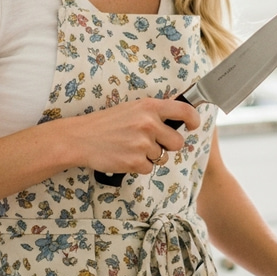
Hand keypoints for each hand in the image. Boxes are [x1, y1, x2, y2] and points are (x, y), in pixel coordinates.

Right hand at [75, 97, 199, 176]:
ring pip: (162, 157)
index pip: (184, 111)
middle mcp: (148, 123)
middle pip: (177, 142)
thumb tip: (177, 118)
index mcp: (149, 106)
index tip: (193, 125)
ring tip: (131, 147)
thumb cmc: (106, 123)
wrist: (81, 138)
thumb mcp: (132, 108)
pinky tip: (125, 156)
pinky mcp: (135, 162)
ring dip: (150, 156)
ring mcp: (142, 143)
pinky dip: (139, 166)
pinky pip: (149, 169)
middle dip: (167, 146)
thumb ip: (154, 113)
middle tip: (151, 142)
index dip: (194, 119)